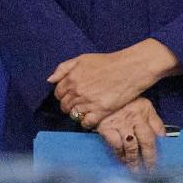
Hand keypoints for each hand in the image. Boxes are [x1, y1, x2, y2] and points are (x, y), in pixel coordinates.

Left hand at [50, 40, 176, 128]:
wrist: (131, 68)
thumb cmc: (108, 62)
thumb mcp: (82, 59)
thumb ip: (63, 68)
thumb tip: (50, 80)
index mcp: (71, 78)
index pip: (58, 93)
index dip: (63, 96)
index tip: (71, 97)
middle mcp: (77, 91)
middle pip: (64, 106)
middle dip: (69, 106)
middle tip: (79, 105)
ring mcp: (88, 101)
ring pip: (74, 115)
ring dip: (78, 114)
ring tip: (86, 111)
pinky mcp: (101, 110)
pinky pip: (86, 123)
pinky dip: (86, 123)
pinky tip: (92, 118)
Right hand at [96, 97, 168, 170]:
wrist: (97, 93)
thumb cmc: (122, 101)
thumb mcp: (142, 104)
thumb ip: (153, 119)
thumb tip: (163, 136)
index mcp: (144, 111)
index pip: (157, 131)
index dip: (161, 146)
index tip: (162, 159)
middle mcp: (134, 118)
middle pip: (147, 142)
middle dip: (150, 158)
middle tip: (151, 169)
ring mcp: (120, 123)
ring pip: (131, 146)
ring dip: (134, 160)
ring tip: (136, 169)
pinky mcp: (105, 127)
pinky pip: (115, 145)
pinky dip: (119, 155)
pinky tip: (121, 161)